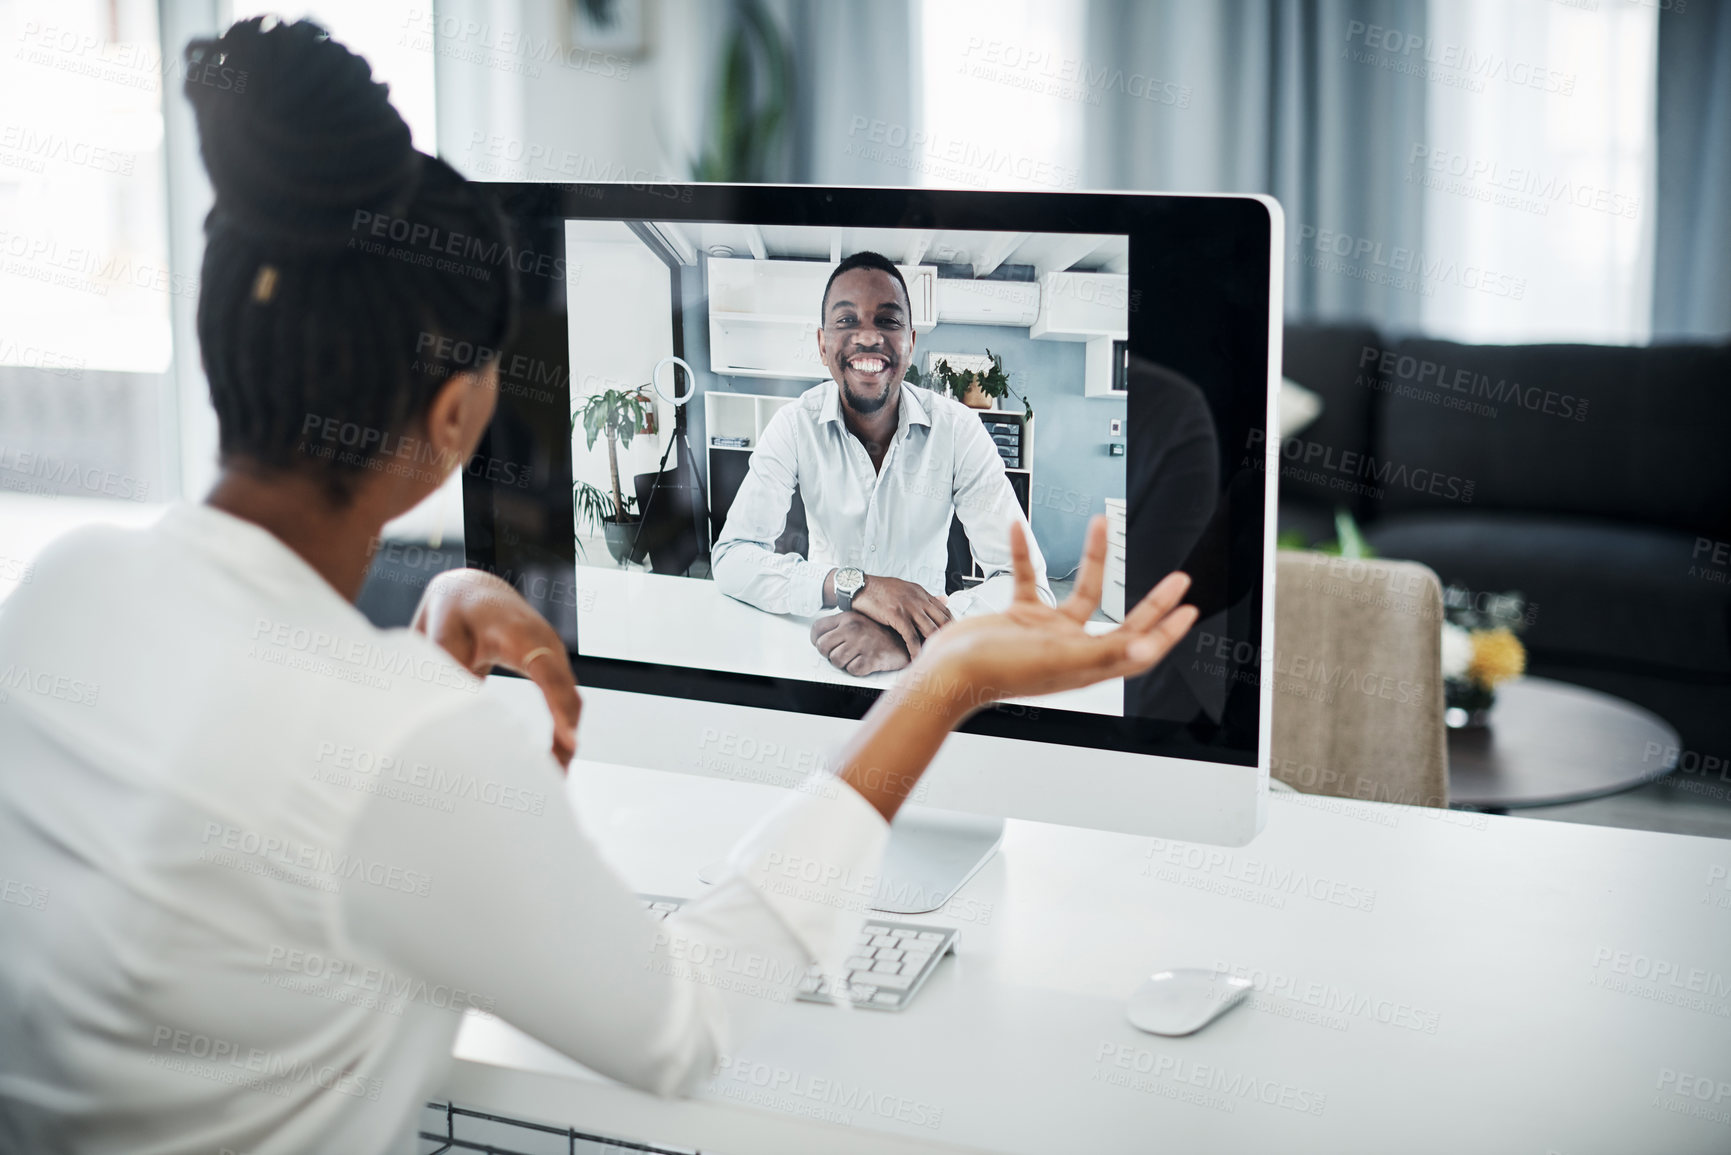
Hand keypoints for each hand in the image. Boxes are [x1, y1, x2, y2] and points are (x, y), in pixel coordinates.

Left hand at [411, 568, 581, 769]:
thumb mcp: (443, 631)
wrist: (474, 589)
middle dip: (568, 736)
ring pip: (571, 702)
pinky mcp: (551, 669)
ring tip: (555, 776)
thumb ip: (450, 666)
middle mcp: (546, 644)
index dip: (558, 706)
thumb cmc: (457, 609)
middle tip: (556, 776)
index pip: (547, 671)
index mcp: (519, 634)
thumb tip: (457, 711)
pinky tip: (553, 758)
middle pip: (568, 693)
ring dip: (567, 739)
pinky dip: (564, 730)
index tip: (567, 741)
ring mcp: (553, 657)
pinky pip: (565, 701)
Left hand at [810, 611, 912, 675]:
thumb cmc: (881, 631)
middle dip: (829, 654)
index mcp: (847, 617)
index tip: (823, 645)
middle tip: (841, 653)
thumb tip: (820, 639)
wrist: (907, 640)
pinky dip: (857, 669)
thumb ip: (841, 625)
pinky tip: (865, 662)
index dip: (817, 640)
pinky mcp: (870, 659)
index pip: (817, 629)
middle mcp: (852, 629)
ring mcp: (861, 644)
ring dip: (843, 663)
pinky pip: (852, 670)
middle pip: (822, 647)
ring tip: (854, 657)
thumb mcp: (859, 620)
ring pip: (835, 661)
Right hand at [848, 574, 951, 657]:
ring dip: (933, 645)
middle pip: (942, 620)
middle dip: (946, 637)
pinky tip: (916, 657)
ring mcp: (909, 607)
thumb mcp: (906, 588)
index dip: (950, 625)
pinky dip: (915, 649)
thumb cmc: (880, 589)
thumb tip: (944, 599)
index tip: (950, 637)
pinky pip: (911, 636)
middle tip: (946, 650)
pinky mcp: (898, 616)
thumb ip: (925, 597)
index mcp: (921, 593)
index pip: (944, 610)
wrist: (860, 586)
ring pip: (930, 629)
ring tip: (934, 657)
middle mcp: (919, 599)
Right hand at [906, 516, 1198, 715]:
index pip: (1140, 649)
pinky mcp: (1020, 618)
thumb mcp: (1058, 659)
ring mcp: (1046, 633)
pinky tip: (1017, 530)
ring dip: (1092, 558)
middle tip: (1178, 580)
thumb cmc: (996, 671)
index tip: (1188, 610)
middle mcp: (1071, 648)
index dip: (1167, 632)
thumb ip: (1103, 653)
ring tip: (1098, 525)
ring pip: (1081, 592)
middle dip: (1152, 601)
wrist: (946, 672)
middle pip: (1123, 622)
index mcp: (1085, 664)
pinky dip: (1023, 554)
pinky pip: (1029, 579)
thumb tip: (1149, 648)